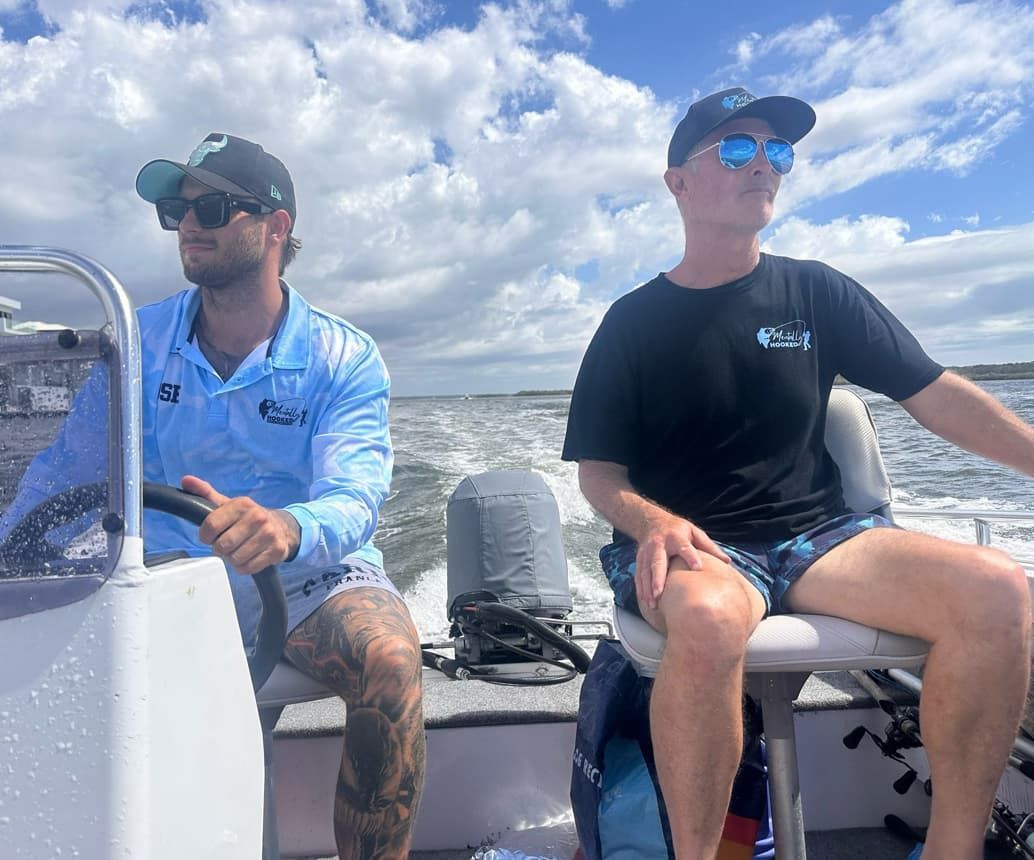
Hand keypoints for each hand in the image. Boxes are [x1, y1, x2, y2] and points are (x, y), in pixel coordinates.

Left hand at [180, 475, 300, 574]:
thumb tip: (186, 480)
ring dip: (232, 559)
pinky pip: (248, 568)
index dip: (205, 536)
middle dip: (220, 549)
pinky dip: (244, 567)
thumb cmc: (247, 518)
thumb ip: (205, 494)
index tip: (209, 536)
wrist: (282, 528)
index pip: (211, 525)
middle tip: (227, 544)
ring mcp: (269, 534)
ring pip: (235, 559)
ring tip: (238, 550)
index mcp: (243, 504)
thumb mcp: (228, 504)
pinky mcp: (277, 551)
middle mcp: (257, 517)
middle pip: (222, 546)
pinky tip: (248, 557)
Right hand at [634, 514, 729, 610]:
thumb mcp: (694, 532)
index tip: (697, 567)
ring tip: (652, 603)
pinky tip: (645, 601)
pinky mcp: (639, 559)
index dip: (690, 557)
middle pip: (658, 562)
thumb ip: (709, 546)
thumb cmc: (677, 529)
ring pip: (646, 572)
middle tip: (659, 593)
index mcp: (675, 536)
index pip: (684, 547)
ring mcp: (647, 552)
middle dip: (658, 578)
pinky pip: (639, 575)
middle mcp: (659, 544)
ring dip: (647, 588)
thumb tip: (727, 561)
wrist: (650, 521)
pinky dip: (641, 589)